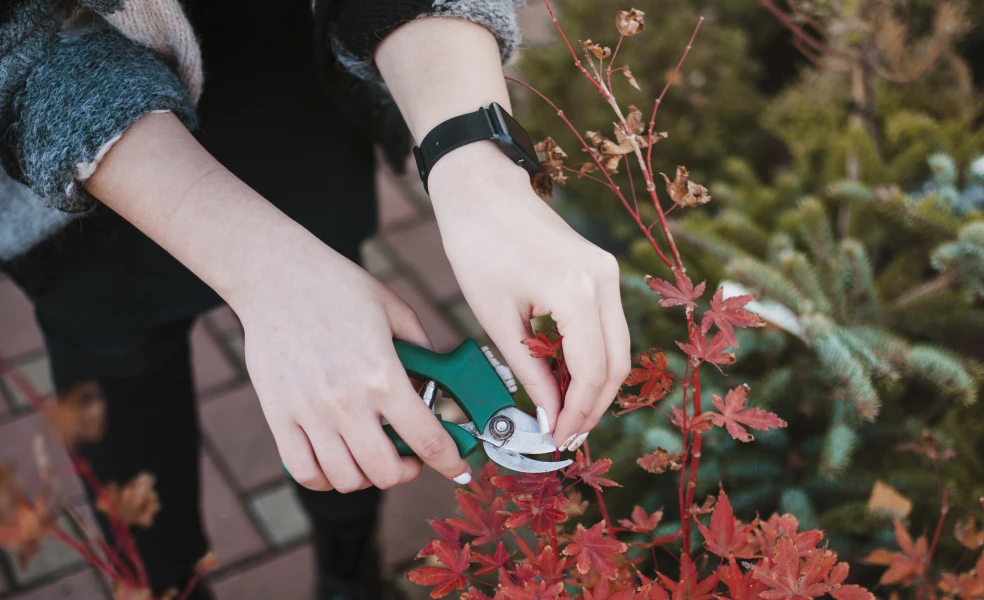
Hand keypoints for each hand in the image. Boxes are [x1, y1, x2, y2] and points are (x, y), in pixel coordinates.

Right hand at [84, 112, 469, 491]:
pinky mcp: (278, 415)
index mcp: (382, 374)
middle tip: (410, 458)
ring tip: (373, 457)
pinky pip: (303, 471)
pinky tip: (337, 459)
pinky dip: (325, 477)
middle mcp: (346, 401)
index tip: (457, 467)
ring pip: (345, 479)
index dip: (450, 461)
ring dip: (368, 477)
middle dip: (408, 472)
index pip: (426, 438)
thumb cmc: (337, 287)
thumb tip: (436, 386)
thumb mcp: (395, 310)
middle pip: (385, 472)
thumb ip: (422, 351)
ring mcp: (308, 413)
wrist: (276, 275)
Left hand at [428, 142, 631, 447]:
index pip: (592, 371)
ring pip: (618, 346)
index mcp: (577, 292)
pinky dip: (591, 355)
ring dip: (594, 382)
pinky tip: (564, 375)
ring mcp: (608, 272)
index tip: (558, 439)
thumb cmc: (477, 246)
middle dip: (594, 405)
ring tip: (562, 410)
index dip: (578, 413)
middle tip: (565, 433)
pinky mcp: (601, 269)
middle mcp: (604, 281)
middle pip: (617, 363)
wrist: (482, 190)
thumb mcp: (497, 318)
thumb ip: (529, 370)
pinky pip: (607, 325)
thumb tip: (548, 415)